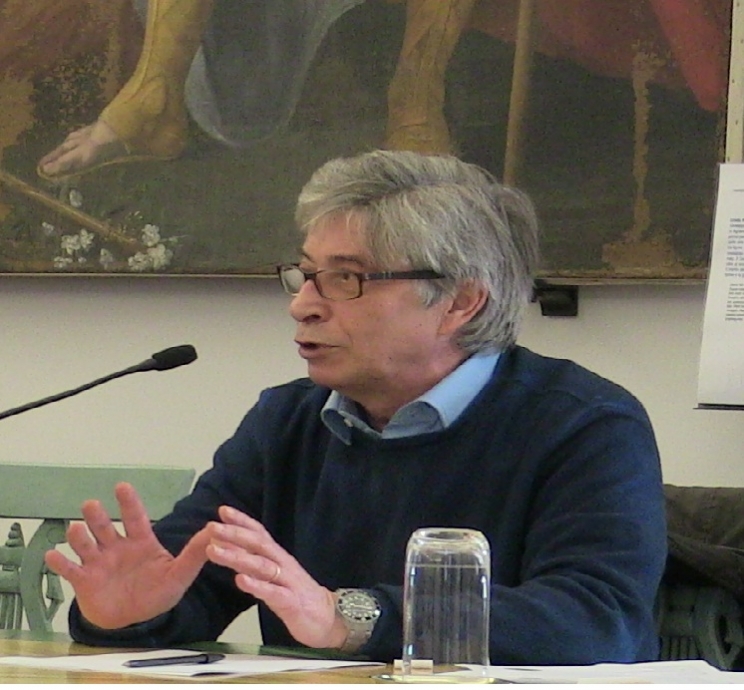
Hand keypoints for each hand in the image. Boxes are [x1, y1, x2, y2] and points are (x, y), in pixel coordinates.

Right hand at [44, 482, 210, 628]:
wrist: (136, 621)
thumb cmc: (158, 592)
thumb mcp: (180, 575)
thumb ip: (195, 553)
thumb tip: (216, 529)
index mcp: (140, 542)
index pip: (134, 518)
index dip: (128, 502)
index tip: (121, 486)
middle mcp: (117, 547)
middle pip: (105, 527)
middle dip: (97, 516)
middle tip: (91, 505)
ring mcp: (99, 563)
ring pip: (85, 544)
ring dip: (78, 536)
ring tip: (75, 529)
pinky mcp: (84, 581)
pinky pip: (70, 570)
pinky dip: (60, 563)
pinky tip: (53, 554)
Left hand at [206, 506, 348, 648]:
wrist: (328, 618)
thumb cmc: (296, 594)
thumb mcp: (274, 575)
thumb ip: (255, 561)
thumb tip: (230, 547)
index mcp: (278, 557)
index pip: (260, 533)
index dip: (242, 521)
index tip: (222, 511)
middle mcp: (283, 564)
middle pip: (258, 544)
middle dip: (234, 534)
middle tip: (212, 526)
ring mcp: (288, 582)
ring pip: (261, 565)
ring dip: (237, 556)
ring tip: (215, 551)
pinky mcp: (291, 602)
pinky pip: (272, 592)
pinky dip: (256, 585)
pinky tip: (240, 580)